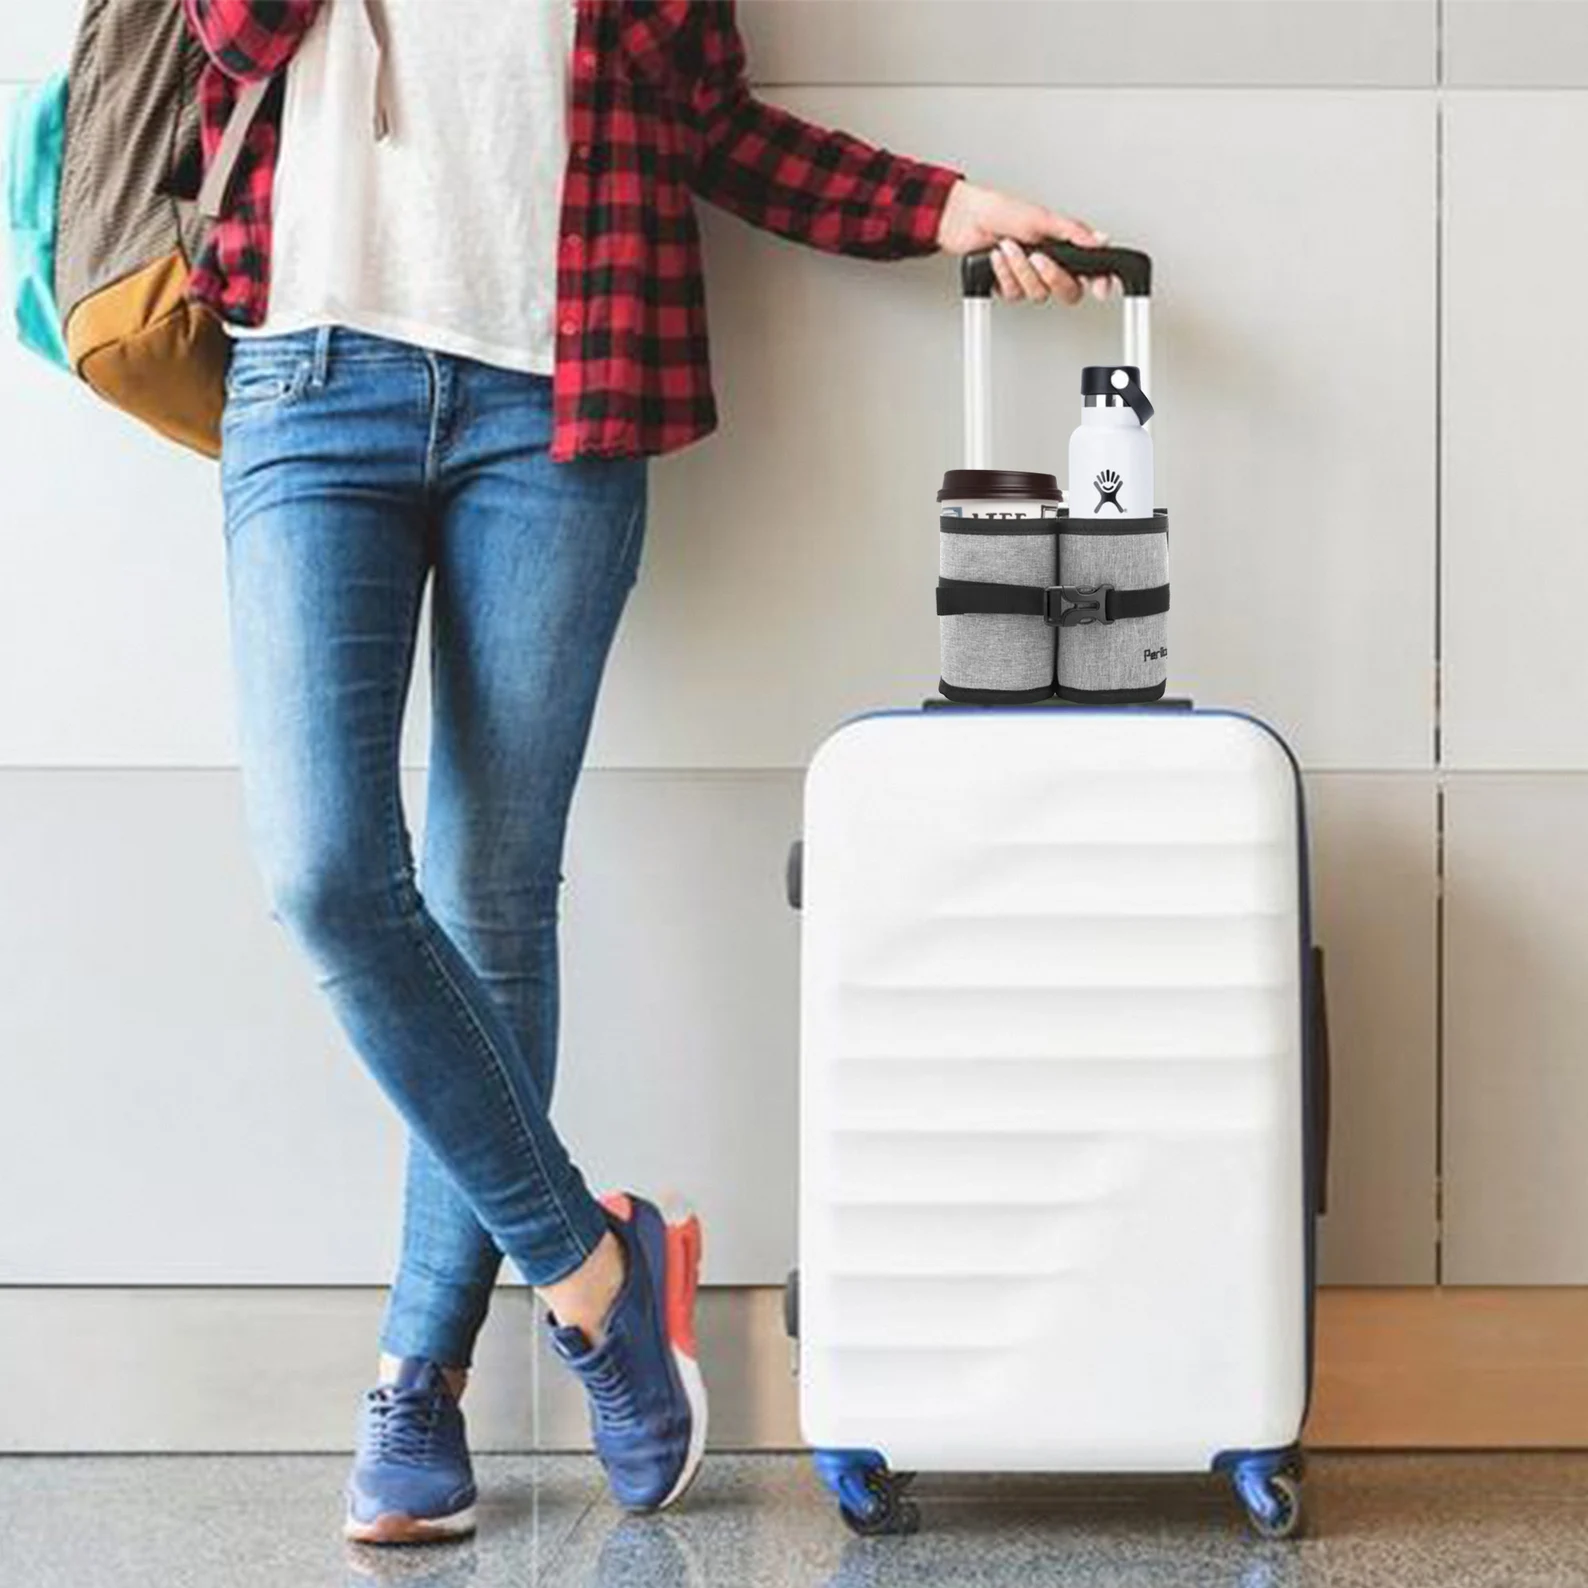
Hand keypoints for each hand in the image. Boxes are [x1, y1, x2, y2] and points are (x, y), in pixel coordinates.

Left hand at [935, 179, 1113, 303]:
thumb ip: (1072, 232)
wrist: (964, 219)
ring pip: (1038, 294)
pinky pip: (1014, 294)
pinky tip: (997, 257)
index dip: (1099, 282)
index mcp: (1064, 247)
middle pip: (1067, 292)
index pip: (1090, 272)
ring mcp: (1029, 278)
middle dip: (1052, 277)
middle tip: (1038, 258)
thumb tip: (1101, 239)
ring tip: (1008, 247)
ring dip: (1020, 270)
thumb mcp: (1041, 217)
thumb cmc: (1000, 211)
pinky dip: (1004, 274)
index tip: (1101, 288)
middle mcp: (1049, 265)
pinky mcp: (1009, 286)